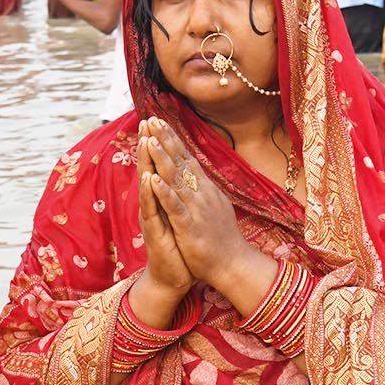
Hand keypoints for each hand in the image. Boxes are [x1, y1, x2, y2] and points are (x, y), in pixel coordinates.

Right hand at [135, 130, 193, 295]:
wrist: (173, 277)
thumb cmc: (178, 246)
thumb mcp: (179, 215)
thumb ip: (176, 195)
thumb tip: (181, 174)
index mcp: (161, 200)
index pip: (158, 166)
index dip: (157, 144)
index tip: (157, 120)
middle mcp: (153, 206)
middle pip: (149, 169)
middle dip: (148, 145)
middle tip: (146, 121)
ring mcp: (152, 219)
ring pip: (147, 186)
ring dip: (146, 163)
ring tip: (145, 141)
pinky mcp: (155, 233)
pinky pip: (153, 210)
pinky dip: (151, 194)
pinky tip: (149, 178)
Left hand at [139, 118, 249, 293]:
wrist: (232, 264)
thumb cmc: (221, 238)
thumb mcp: (214, 206)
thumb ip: (204, 188)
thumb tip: (197, 172)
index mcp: (205, 189)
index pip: (186, 159)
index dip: (172, 140)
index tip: (159, 122)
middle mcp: (201, 193)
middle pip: (181, 162)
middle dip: (166, 140)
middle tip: (152, 120)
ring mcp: (196, 208)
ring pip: (177, 179)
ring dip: (163, 159)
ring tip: (151, 140)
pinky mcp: (190, 226)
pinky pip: (175, 207)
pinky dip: (164, 193)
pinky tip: (154, 179)